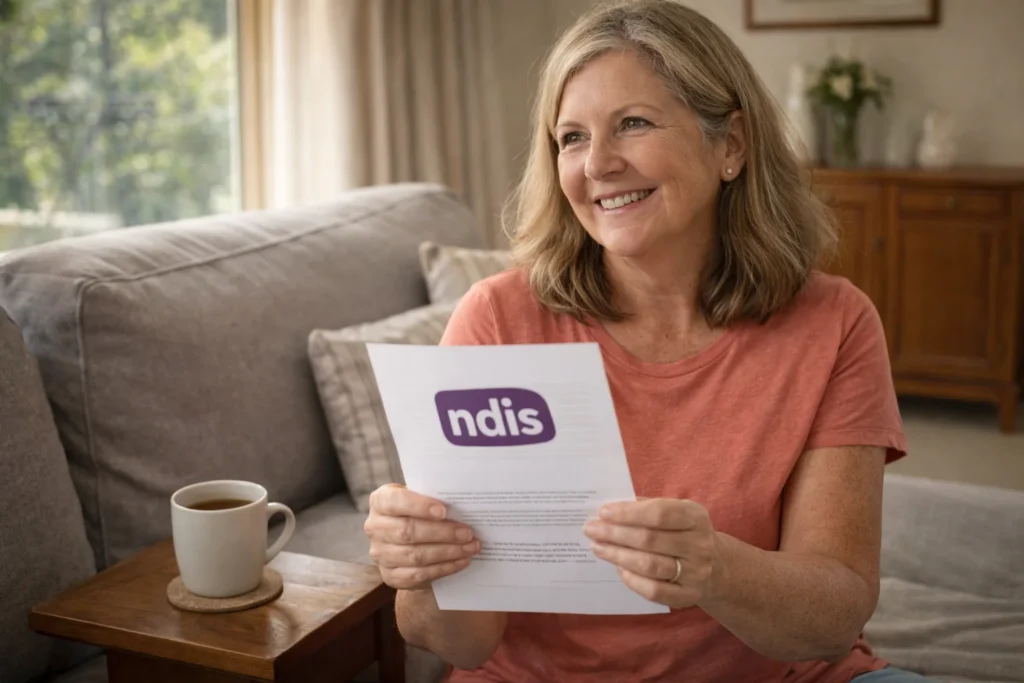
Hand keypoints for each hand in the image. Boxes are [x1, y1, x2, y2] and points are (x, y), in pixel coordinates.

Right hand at [363, 484, 480, 590]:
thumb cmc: (419, 514)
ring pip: (415, 555)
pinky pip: (418, 574)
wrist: (410, 543)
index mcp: (380, 502)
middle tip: (468, 533)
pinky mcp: (390, 576)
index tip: (444, 511)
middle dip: (442, 533)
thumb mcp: (422, 500)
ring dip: (447, 552)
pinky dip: (443, 568)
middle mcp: (374, 527)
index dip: (419, 506)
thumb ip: (433, 499)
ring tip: (470, 547)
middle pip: (408, 531)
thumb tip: (463, 505)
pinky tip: (461, 561)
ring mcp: (380, 554)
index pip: (395, 501)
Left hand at [583, 498, 721, 608]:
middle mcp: (700, 545)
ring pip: (650, 565)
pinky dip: (632, 579)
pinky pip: (653, 590)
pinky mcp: (687, 596)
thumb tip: (611, 509)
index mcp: (696, 517)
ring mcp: (696, 573)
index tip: (603, 512)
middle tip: (591, 529)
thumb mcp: (676, 512)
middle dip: (616, 533)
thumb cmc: (684, 532)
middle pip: (650, 539)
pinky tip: (618, 568)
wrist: (717, 567)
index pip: (660, 513)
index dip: (629, 513)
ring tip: (598, 547)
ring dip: (618, 555)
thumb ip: (647, 506)